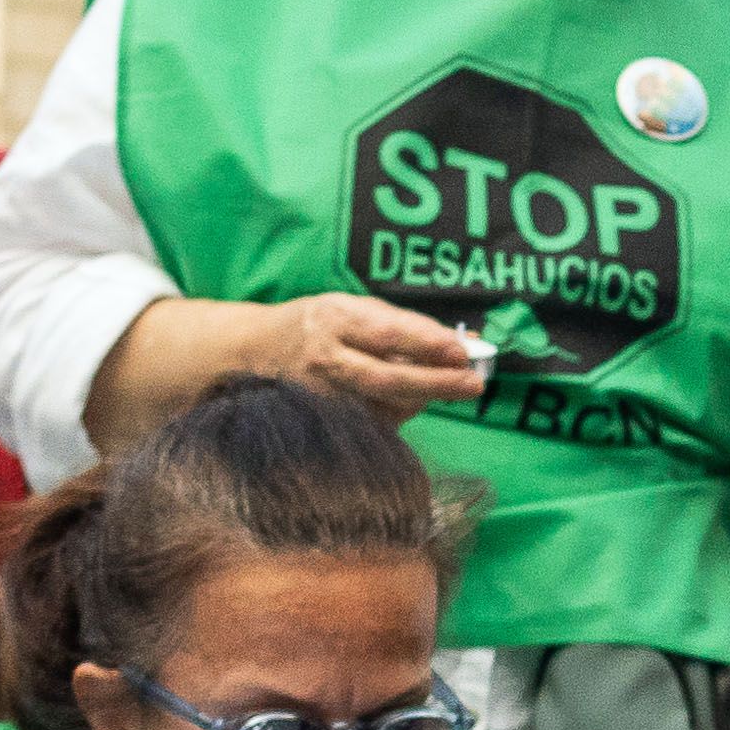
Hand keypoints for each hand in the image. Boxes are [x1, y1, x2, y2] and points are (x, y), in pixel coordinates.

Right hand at [276, 286, 489, 418]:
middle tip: (473, 385)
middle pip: (388, 378)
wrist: (256, 351)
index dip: (427, 343)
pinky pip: (377, 421)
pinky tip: (406, 396)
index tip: (461, 350)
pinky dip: (402, 410)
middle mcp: (325, 359)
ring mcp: (323, 396)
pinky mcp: (325, 421)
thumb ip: (405, 324)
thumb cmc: (318, 325)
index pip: (387, 333)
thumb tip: (462, 342)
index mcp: (333, 319)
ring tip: (441, 383)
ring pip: (387, 406)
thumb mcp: (354, 308)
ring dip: (424, 397)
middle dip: (437, 383)